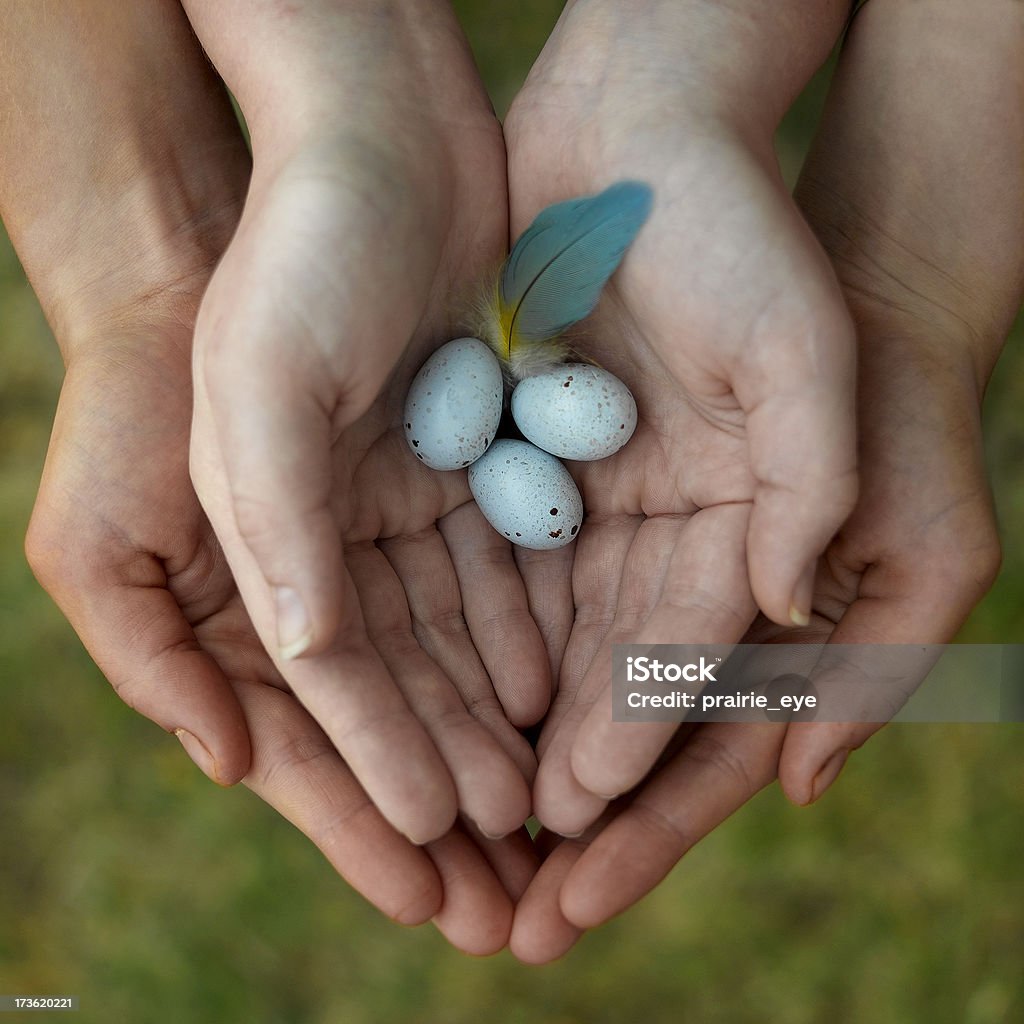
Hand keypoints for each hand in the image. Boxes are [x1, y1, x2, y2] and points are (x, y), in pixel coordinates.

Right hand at [184, 0, 546, 844]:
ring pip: (455, 635)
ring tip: (540, 801)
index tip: (428, 841)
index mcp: (264, 527)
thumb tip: (291, 667)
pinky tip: (561, 693)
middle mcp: (332, 526)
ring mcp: (408, 496)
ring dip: (495, 717)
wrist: (381, 147)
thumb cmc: (298, 255)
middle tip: (500, 856)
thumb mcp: (258, 385)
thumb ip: (270, 531)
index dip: (370, 766)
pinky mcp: (474, 458)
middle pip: (394, 678)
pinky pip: (504, 567)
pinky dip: (529, 631)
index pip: (322, 679)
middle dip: (444, 768)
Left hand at [503, 0, 856, 836]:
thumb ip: (819, 488)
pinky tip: (427, 689)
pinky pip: (496, 562)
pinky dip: (468, 627)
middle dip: (566, 776)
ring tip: (453, 804)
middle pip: (619, 682)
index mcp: (756, 534)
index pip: (705, 676)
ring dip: (506, 723)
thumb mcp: (812, 357)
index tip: (581, 827)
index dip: (645, 755)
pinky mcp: (532, 460)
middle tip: (504, 862)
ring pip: (552, 639)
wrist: (657, 143)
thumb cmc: (755, 242)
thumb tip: (784, 614)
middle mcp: (678, 535)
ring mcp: (601, 503)